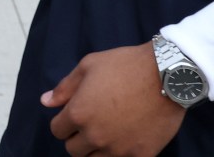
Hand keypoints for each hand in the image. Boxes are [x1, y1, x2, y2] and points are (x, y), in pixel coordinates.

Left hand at [43, 43, 183, 156]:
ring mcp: (118, 149)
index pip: (57, 130)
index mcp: (78, 113)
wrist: (167, 75)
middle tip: (91, 123)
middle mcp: (95, 136)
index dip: (63, 121)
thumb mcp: (88, 66)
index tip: (74, 114)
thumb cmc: (125, 65)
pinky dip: (119, 154)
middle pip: (73, 150)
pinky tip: (125, 141)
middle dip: (77, 137)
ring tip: (107, 132)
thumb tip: (45, 101)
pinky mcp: (140, 156)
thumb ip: (65, 87)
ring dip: (96, 149)